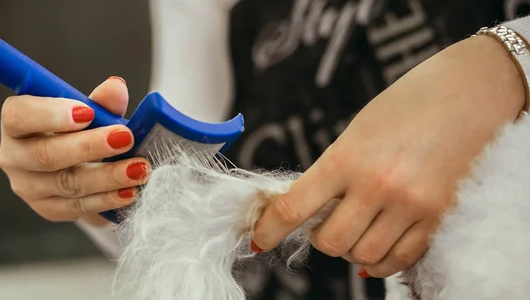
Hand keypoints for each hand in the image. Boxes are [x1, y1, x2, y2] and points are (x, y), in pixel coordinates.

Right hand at [0, 77, 149, 225]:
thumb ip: (102, 101)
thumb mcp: (92, 112)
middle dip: (89, 146)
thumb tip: (116, 87)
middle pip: (46, 154)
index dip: (51, 114)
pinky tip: (130, 192)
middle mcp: (14, 156)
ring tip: (138, 168)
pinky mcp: (48, 209)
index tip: (87, 113)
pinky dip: (108, 199)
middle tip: (125, 138)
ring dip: (108, 176)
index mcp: (17, 123)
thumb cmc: (83, 131)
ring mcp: (29, 187)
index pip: (19, 115)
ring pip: (67, 183)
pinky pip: (79, 207)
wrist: (85, 168)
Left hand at [251, 36, 525, 276]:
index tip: (258, 239)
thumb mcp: (357, 132)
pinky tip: (380, 241)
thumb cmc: (407, 104)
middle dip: (320, 238)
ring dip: (352, 249)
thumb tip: (308, 209)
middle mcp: (377, 186)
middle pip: (330, 242)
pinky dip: (381, 259)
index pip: (294, 207)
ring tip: (359, 226)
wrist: (470, 92)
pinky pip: (399, 260)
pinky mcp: (438, 218)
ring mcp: (410, 206)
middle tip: (326, 222)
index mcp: (347, 158)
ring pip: (363, 256)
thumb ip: (332, 172)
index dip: (269, 229)